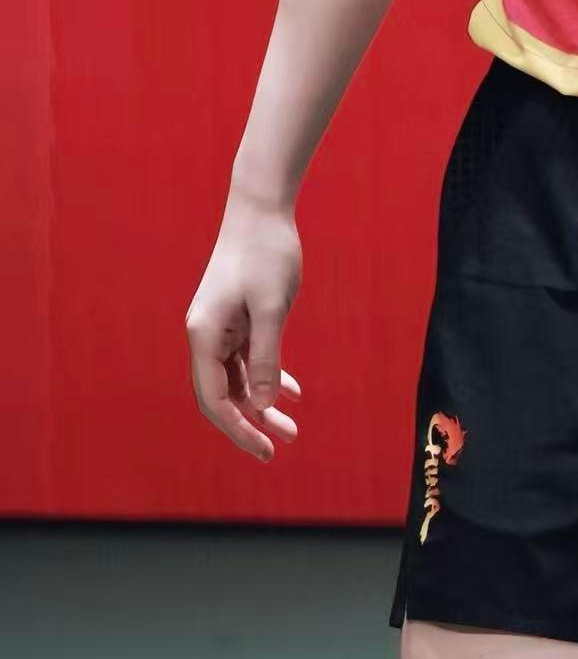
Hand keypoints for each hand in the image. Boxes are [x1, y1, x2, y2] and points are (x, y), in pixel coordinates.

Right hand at [186, 194, 303, 460]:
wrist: (262, 208)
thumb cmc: (266, 253)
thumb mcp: (272, 308)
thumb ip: (266, 357)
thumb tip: (261, 404)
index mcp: (204, 335)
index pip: (215, 399)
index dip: (238, 429)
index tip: (265, 450)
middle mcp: (205, 335)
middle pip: (222, 394)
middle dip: (249, 422)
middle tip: (279, 446)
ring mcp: (220, 326)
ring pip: (237, 378)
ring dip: (261, 401)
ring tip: (292, 426)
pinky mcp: (236, 317)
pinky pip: (247, 358)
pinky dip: (267, 374)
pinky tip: (292, 391)